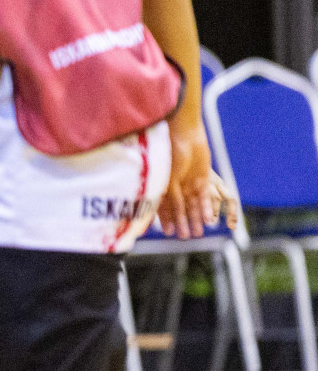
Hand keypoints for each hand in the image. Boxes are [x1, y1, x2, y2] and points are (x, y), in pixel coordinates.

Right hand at [158, 120, 214, 238]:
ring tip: (199, 232)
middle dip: (182, 222)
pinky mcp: (202, 178)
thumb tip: (166, 212)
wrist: (184, 133)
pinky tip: (209, 218)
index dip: (166, 220)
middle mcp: (175, 186)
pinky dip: (206, 207)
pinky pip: (204, 196)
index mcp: (162, 185)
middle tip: (184, 237)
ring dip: (196, 218)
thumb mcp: (167, 175)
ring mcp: (188, 182)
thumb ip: (169, 194)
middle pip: (179, 208)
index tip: (168, 233)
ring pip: (193, 205)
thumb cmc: (168, 151)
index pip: (163, 207)